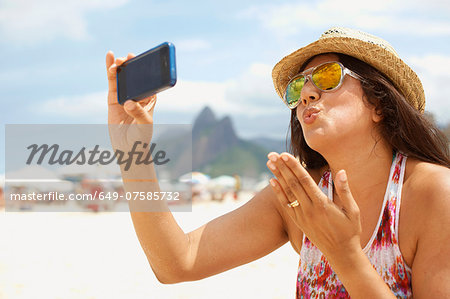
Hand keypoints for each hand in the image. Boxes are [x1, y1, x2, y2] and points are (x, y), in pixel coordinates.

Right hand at [105, 51, 155, 151]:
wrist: (128, 147)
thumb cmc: (141, 136)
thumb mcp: (144, 124)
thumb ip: (138, 113)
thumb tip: (128, 103)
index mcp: (150, 98)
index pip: (149, 80)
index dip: (145, 68)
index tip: (140, 59)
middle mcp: (138, 94)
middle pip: (134, 75)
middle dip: (131, 65)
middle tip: (127, 58)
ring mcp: (125, 95)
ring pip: (123, 76)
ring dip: (119, 66)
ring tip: (116, 59)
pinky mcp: (114, 99)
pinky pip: (112, 82)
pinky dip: (110, 70)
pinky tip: (109, 57)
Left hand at [266, 152, 361, 266]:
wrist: (341, 254)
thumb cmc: (350, 230)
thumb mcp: (352, 210)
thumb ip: (344, 190)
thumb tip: (341, 171)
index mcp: (322, 204)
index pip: (305, 181)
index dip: (294, 167)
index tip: (285, 155)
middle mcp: (309, 209)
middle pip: (292, 184)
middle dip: (282, 167)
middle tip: (272, 154)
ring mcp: (302, 216)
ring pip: (287, 192)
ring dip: (278, 176)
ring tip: (270, 162)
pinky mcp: (298, 221)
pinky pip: (286, 204)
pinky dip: (278, 192)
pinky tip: (272, 181)